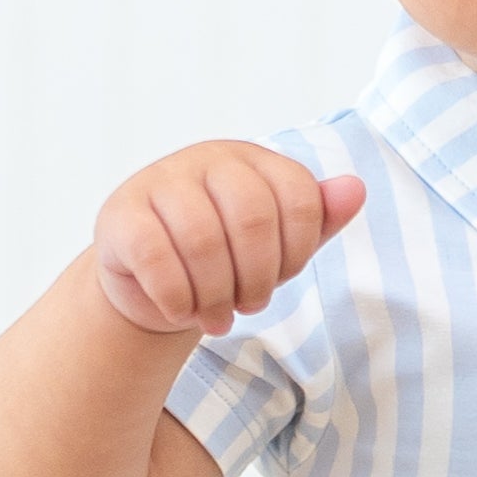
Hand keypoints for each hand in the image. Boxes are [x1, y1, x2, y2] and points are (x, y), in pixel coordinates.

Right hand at [93, 144, 366, 338]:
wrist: (151, 284)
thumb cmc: (225, 261)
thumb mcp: (278, 244)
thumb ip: (317, 218)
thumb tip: (355, 189)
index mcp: (254, 160)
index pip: (299, 198)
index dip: (297, 252)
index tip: (282, 276)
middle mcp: (207, 159)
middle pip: (251, 216)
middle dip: (256, 278)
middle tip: (249, 306)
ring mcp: (160, 181)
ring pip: (202, 239)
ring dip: (215, 295)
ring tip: (216, 317)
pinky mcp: (121, 214)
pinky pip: (156, 257)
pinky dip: (176, 297)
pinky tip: (181, 311)